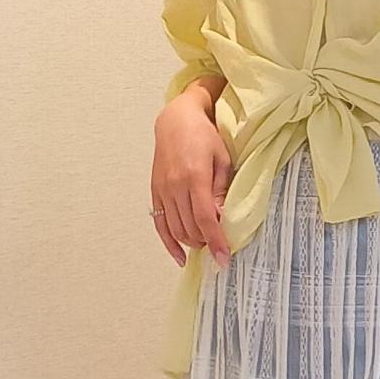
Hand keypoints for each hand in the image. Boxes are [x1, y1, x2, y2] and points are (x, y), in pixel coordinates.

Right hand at [151, 88, 234, 268]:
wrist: (176, 121)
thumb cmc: (204, 137)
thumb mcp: (222, 160)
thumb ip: (222, 190)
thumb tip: (223, 219)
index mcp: (195, 176)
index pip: (205, 219)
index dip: (215, 241)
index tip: (224, 258)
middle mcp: (175, 186)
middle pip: (190, 228)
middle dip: (206, 242)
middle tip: (220, 245)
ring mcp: (162, 190)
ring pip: (176, 229)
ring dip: (192, 242)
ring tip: (205, 242)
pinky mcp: (155, 192)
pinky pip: (160, 225)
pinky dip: (169, 244)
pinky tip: (180, 257)